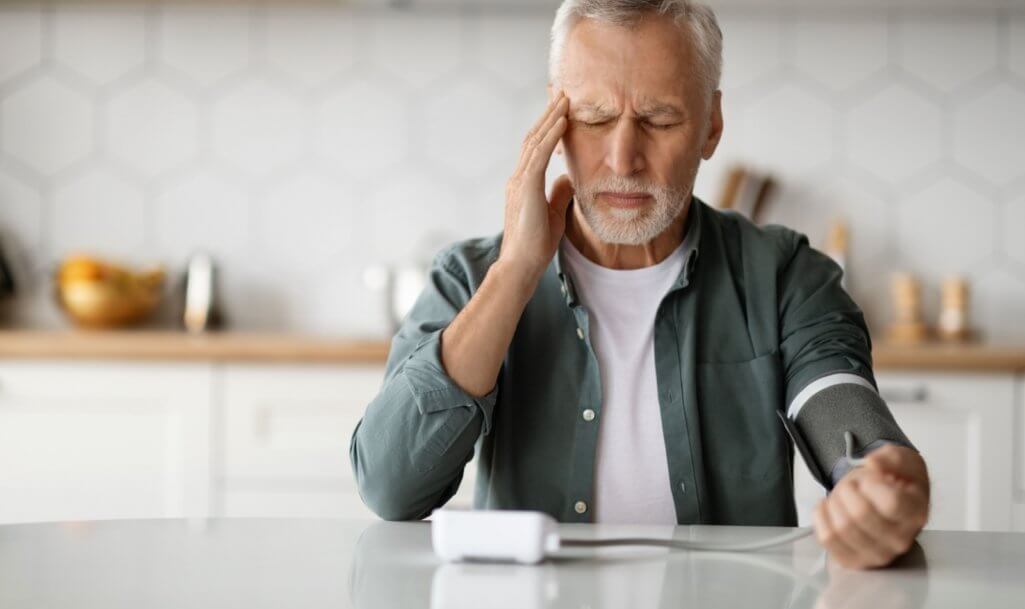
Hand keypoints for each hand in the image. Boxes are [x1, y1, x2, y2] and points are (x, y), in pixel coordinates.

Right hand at [498, 90, 574, 284]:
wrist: (521, 266)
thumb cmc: (536, 246)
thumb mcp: (553, 214)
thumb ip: (558, 194)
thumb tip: (568, 177)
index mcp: (523, 183)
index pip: (536, 148)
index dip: (547, 127)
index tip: (561, 109)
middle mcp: (517, 178)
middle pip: (533, 137)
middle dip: (548, 113)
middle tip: (562, 92)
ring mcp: (519, 182)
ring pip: (535, 141)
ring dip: (551, 117)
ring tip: (565, 98)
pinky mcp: (525, 188)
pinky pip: (538, 155)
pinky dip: (551, 136)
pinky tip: (563, 121)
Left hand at [813, 444, 929, 568]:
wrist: (886, 500)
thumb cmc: (896, 480)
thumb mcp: (902, 458)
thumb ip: (892, 457)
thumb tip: (873, 464)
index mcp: (916, 514)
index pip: (891, 503)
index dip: (873, 484)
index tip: (871, 477)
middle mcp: (900, 540)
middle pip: (860, 514)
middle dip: (849, 489)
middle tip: (854, 484)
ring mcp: (877, 554)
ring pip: (841, 527)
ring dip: (835, 502)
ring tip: (845, 497)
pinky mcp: (854, 560)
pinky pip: (827, 538)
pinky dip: (822, 516)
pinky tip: (832, 508)